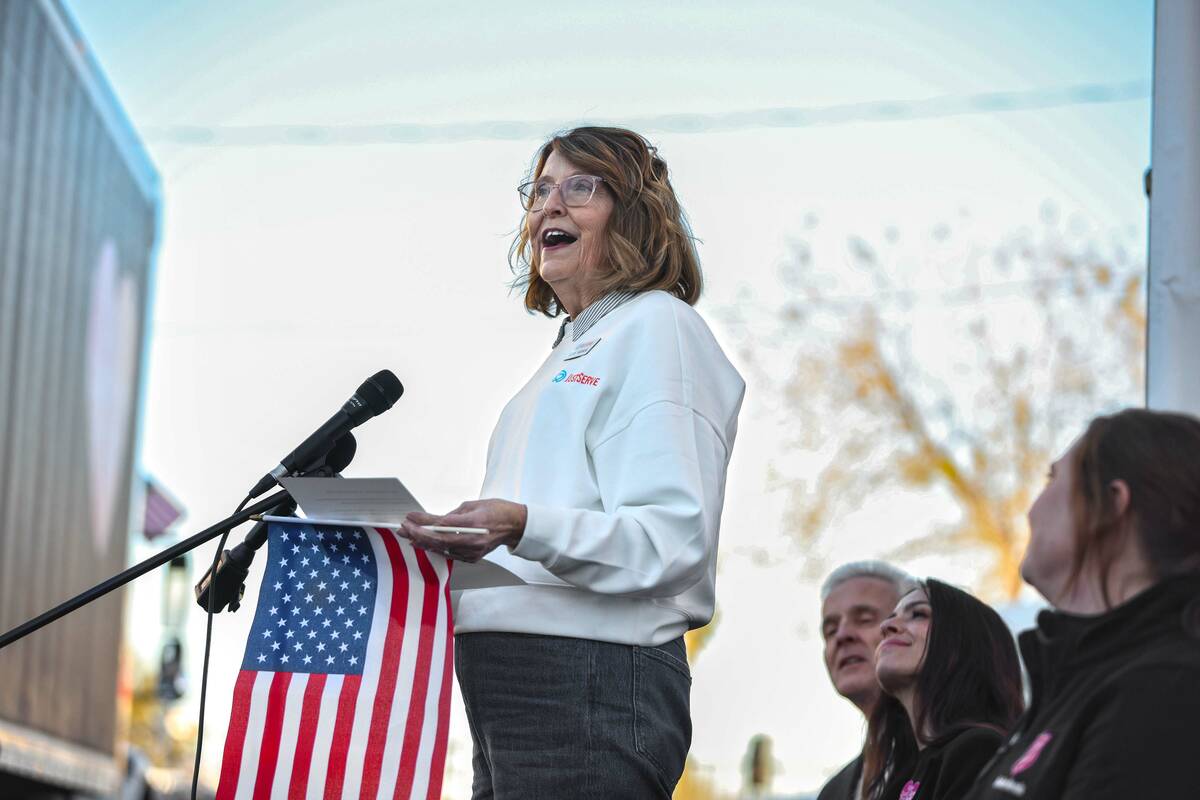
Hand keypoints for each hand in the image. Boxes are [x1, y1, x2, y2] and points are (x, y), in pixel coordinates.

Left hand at [397, 499, 526, 562]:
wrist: (515, 526)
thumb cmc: (497, 511)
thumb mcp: (473, 504)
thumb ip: (453, 513)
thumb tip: (435, 520)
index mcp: (474, 523)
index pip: (442, 524)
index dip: (423, 521)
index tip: (410, 516)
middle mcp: (473, 540)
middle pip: (438, 540)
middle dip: (418, 534)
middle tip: (403, 528)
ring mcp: (473, 551)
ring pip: (441, 549)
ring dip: (423, 542)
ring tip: (408, 536)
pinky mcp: (472, 557)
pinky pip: (449, 554)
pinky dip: (435, 548)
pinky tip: (424, 544)